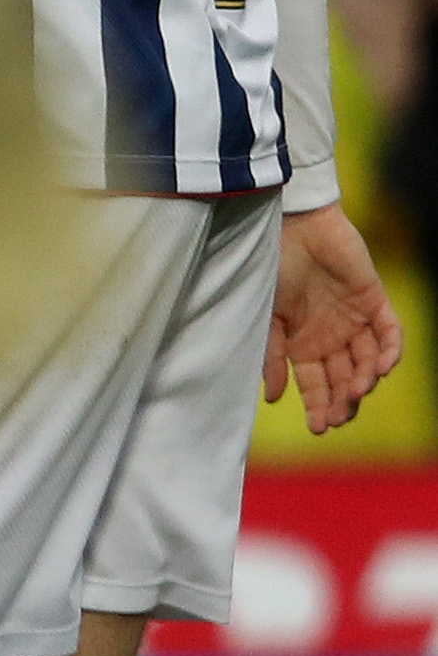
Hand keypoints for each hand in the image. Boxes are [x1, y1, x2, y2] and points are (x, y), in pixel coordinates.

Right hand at [269, 203, 405, 435]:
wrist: (293, 227)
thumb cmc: (272, 268)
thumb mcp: (266, 317)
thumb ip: (272, 355)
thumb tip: (272, 398)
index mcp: (303, 342)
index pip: (316, 383)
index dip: (318, 405)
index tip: (318, 428)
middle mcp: (331, 336)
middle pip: (345, 379)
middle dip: (343, 401)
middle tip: (338, 419)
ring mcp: (355, 320)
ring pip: (368, 361)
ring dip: (365, 381)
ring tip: (356, 393)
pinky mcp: (375, 301)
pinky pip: (390, 333)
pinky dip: (389, 352)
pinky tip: (381, 369)